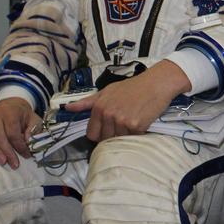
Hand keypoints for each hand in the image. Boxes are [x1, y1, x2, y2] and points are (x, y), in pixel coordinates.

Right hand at [0, 97, 39, 168]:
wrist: (10, 104)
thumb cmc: (22, 115)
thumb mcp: (34, 119)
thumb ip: (34, 129)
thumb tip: (28, 141)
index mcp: (11, 112)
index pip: (13, 132)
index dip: (19, 145)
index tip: (26, 155)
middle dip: (7, 152)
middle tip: (14, 164)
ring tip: (2, 161)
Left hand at [64, 60, 191, 141]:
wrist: (157, 83)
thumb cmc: (133, 86)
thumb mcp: (107, 91)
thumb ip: (87, 102)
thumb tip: (67, 107)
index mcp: (98, 107)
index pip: (91, 134)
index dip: (100, 133)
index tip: (109, 128)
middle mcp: (108, 115)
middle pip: (104, 139)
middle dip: (113, 135)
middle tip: (124, 123)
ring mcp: (122, 121)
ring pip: (119, 140)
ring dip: (126, 135)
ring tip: (134, 121)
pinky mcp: (136, 126)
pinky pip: (133, 138)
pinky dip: (138, 133)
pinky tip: (142, 121)